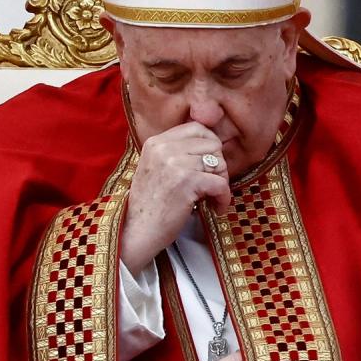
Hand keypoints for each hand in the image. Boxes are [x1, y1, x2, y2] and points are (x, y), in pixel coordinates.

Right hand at [120, 122, 230, 273]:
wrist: (136, 232)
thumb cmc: (150, 205)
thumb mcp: (155, 168)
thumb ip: (175, 153)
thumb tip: (212, 145)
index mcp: (156, 142)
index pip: (197, 128)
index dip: (210, 145)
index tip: (209, 164)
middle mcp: (165, 149)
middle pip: (213, 144)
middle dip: (218, 166)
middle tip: (211, 185)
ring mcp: (175, 164)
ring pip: (219, 163)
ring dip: (222, 183)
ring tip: (211, 198)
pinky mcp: (187, 183)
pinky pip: (221, 183)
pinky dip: (223, 198)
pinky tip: (216, 208)